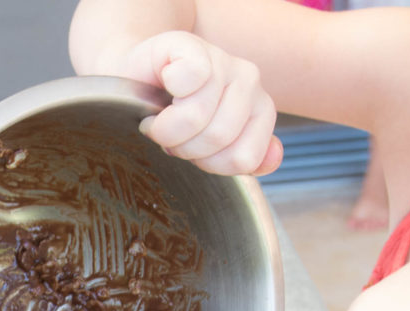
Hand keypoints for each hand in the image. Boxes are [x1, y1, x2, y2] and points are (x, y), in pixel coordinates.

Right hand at [122, 31, 282, 175]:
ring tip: (161, 118)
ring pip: (197, 116)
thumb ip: (246, 155)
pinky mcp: (195, 46)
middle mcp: (249, 82)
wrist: (134, 83)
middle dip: (184, 148)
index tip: (195, 148)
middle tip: (172, 135)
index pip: (243, 159)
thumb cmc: (173, 116)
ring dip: (166, 128)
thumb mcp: (212, 147)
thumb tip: (275, 157)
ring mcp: (224, 61)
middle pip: (218, 137)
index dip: (209, 164)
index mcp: (261, 111)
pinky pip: (188, 79)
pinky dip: (167, 90)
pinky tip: (163, 84)